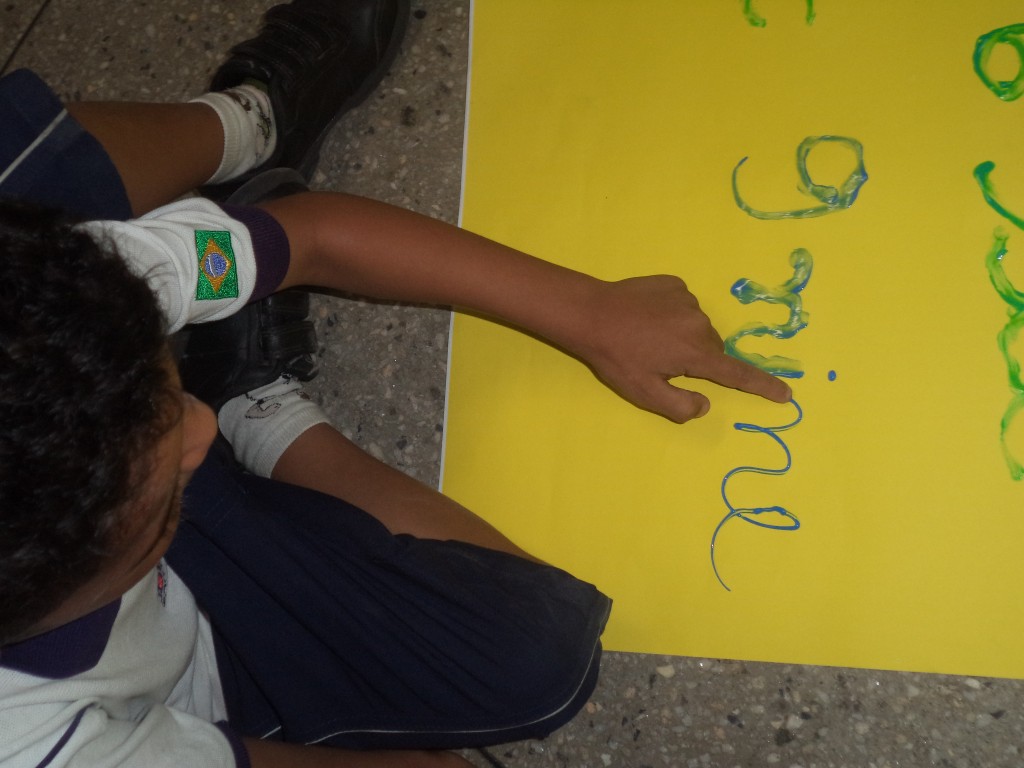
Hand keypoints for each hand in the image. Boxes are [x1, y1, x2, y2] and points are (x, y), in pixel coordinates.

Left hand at [569, 275, 791, 422]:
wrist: (591, 313)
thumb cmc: (617, 358)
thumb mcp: (645, 393)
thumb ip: (680, 406)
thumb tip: (704, 405)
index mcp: (698, 354)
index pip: (739, 375)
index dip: (764, 386)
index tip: (786, 394)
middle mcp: (701, 324)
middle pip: (712, 349)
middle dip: (697, 360)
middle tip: (661, 362)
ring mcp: (688, 300)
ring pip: (697, 326)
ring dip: (682, 336)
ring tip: (647, 338)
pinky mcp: (673, 284)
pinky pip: (682, 305)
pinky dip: (671, 314)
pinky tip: (645, 317)